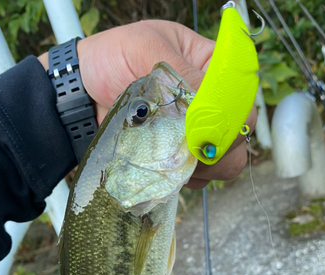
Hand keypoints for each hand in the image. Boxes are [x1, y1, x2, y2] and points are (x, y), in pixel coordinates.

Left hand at [39, 21, 256, 186]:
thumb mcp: (145, 48)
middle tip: (188, 146)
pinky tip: (165, 166)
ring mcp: (196, 132)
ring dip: (203, 164)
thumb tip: (208, 102)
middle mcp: (209, 101)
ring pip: (224, 159)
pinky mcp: (179, 156)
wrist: (82, 95)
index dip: (233, 113)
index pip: (242, 92)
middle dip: (219, 145)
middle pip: (239, 132)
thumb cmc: (111, 60)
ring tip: (170, 154)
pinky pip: (199, 176)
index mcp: (209, 65)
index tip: (206, 125)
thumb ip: (180, 71)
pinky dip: (187, 176)